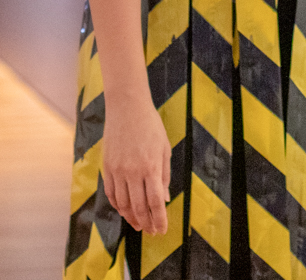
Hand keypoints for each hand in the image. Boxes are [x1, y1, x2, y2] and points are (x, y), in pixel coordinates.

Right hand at [102, 96, 170, 233]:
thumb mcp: (164, 148)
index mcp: (151, 166)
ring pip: (123, 204)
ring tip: (138, 224)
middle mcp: (133, 172)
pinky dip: (117, 206)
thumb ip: (164, 175)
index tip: (162, 231)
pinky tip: (124, 210)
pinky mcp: (107, 167)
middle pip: (138, 207)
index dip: (159, 219)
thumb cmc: (150, 126)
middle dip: (146, 223)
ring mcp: (117, 170)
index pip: (155, 202)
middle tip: (150, 231)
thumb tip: (165, 200)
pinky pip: (111, 193)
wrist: (127, 108)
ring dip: (131, 217)